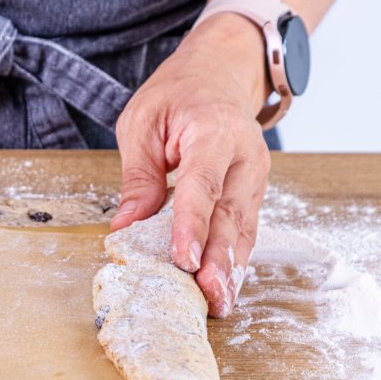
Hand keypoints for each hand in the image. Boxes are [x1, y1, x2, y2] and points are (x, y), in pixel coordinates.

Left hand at [110, 13, 272, 317]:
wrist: (217, 76)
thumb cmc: (176, 97)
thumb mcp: (142, 125)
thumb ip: (139, 177)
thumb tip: (125, 227)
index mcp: (213, 132)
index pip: (202, 185)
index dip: (192, 225)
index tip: (185, 259)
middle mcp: (244, 156)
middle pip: (231, 215)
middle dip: (219, 259)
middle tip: (209, 295)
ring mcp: (255, 176)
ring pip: (244, 228)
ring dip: (231, 269)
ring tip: (219, 303)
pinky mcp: (254, 192)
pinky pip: (245, 229)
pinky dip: (235, 260)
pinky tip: (225, 288)